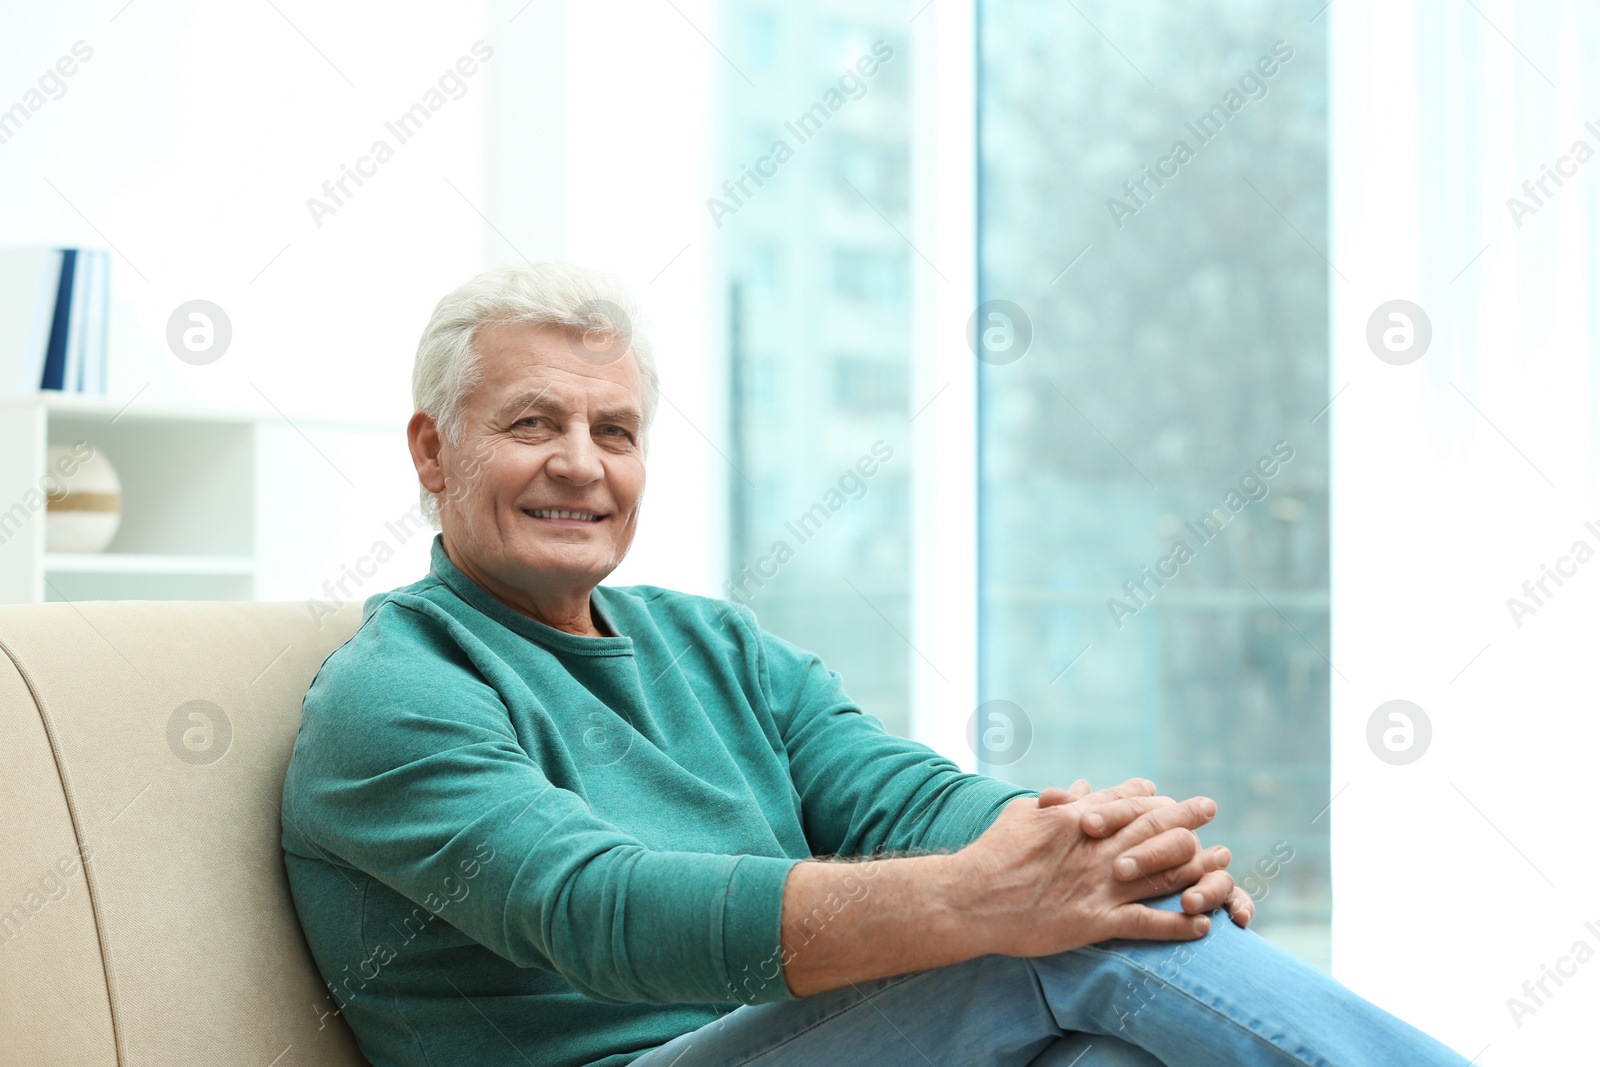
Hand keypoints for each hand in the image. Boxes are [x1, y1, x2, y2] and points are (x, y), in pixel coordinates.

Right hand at [952, 784, 1222, 958]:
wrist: (971, 896)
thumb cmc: (992, 852)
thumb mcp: (1024, 813)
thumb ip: (1059, 800)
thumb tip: (1084, 785)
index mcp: (1079, 819)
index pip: (1128, 801)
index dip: (1154, 797)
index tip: (1173, 795)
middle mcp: (1097, 847)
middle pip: (1156, 828)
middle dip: (1188, 817)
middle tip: (1210, 808)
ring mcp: (1100, 885)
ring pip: (1162, 873)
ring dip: (1197, 869)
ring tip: (1222, 866)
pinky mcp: (1096, 921)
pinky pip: (1148, 923)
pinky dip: (1178, 925)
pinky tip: (1202, 926)